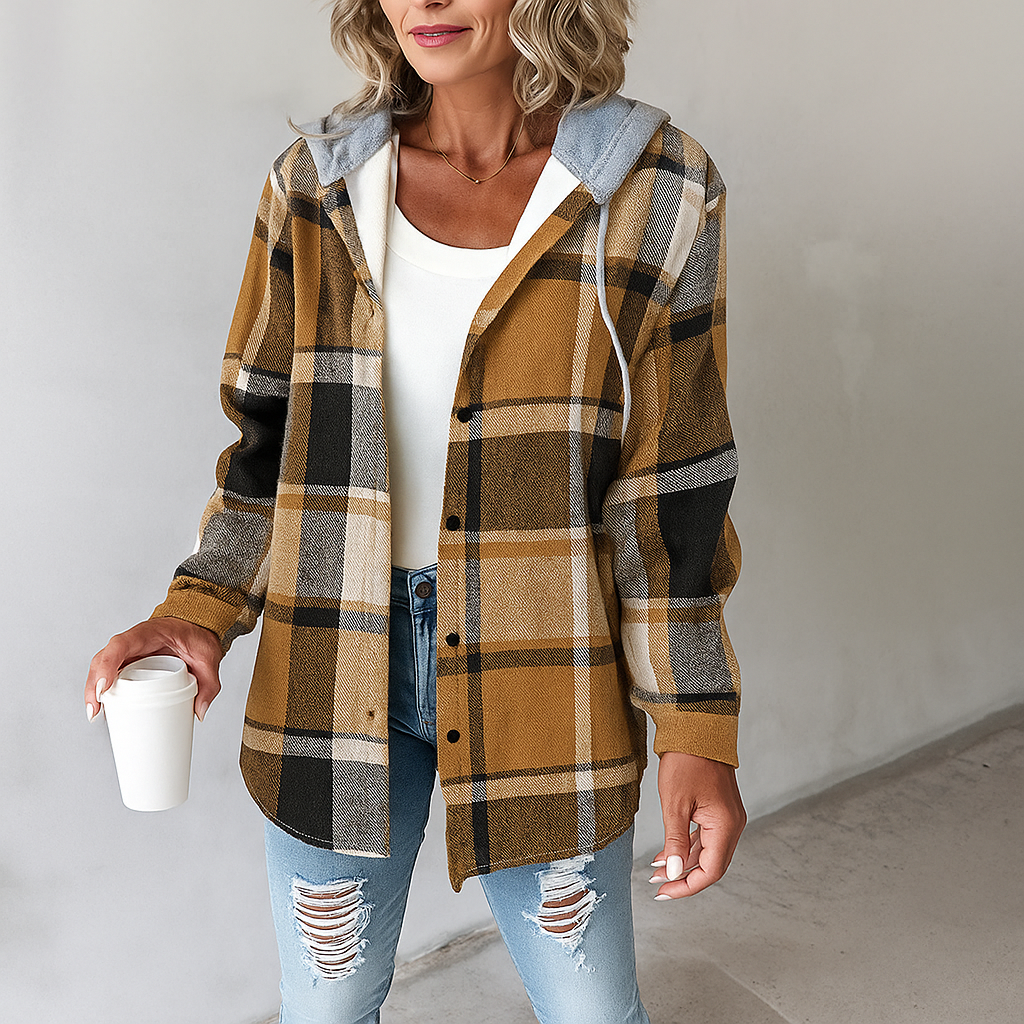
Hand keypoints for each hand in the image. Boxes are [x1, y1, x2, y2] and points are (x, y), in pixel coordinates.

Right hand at [85, 617, 223, 722]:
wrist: (197, 626)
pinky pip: (111, 675)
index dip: (107, 665)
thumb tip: (199, 712)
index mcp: (147, 633)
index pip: (120, 645)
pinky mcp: (129, 663)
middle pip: (103, 660)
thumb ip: (209, 683)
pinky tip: (104, 711)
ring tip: (96, 715)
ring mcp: (128, 653)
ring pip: (102, 669)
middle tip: (96, 712)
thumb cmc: (197, 636)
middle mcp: (132, 642)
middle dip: (94, 686)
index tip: (104, 688)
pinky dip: (103, 691)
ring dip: (94, 691)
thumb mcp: (208, 657)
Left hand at [649, 751, 745, 899]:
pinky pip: (704, 836)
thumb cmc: (685, 760)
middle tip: (656, 883)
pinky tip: (666, 852)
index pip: (711, 871)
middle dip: (682, 876)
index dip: (687, 886)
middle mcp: (732, 824)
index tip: (664, 892)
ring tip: (655, 869)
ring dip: (683, 862)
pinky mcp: (719, 808)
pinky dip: (686, 846)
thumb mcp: (674, 803)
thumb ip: (675, 841)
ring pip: (706, 851)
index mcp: (726, 825)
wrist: (696, 728)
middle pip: (711, 864)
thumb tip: (672, 872)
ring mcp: (727, 816)